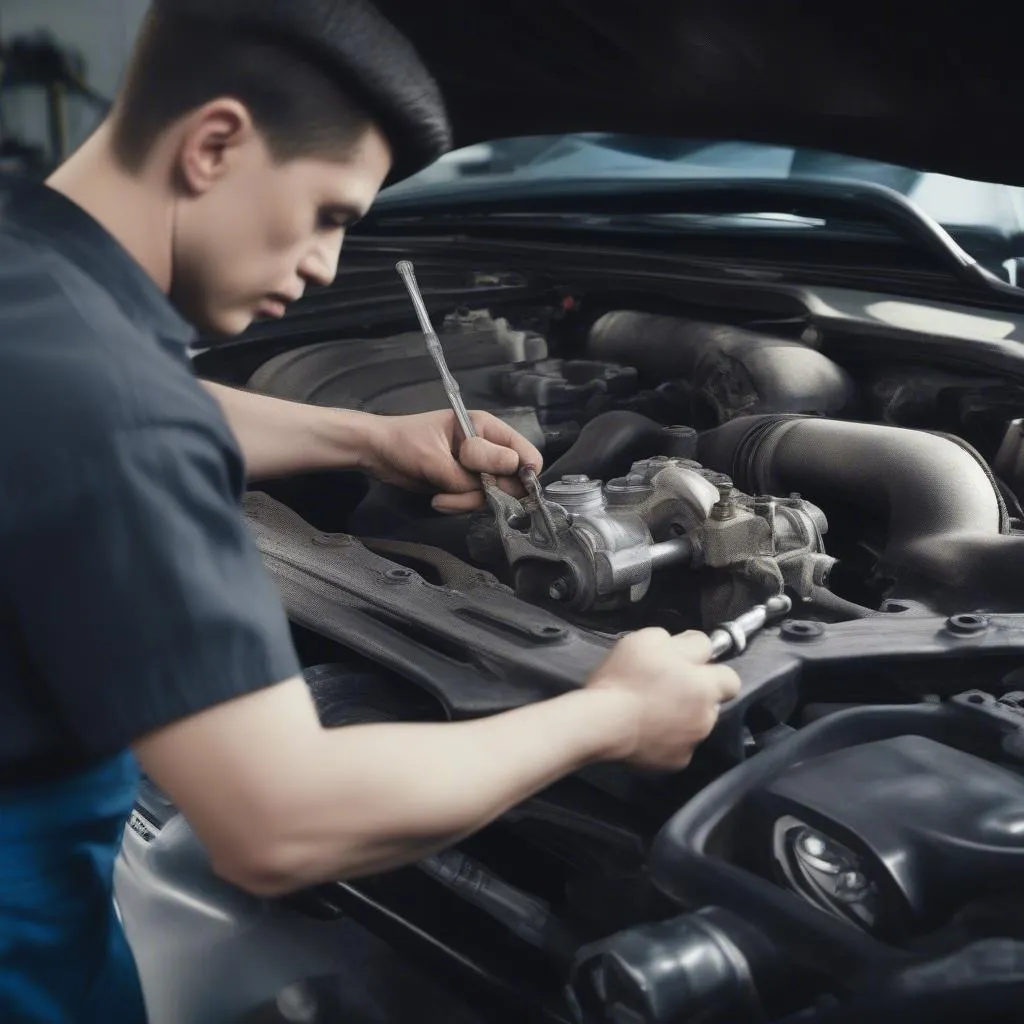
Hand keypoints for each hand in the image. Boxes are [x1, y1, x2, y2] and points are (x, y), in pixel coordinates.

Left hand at [363, 410, 543, 513]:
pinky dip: (457, 505)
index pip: (524, 453)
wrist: (376, 454)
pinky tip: (438, 499)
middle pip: (511, 480)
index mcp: (485, 428)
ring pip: (492, 496)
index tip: (503, 486)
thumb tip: (512, 476)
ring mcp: (476, 469)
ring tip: (441, 497)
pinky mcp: (464, 485)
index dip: (522, 472)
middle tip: (459, 490)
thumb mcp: (436, 457)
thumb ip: (472, 471)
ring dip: (467, 501)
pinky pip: (474, 502)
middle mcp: (487, 448)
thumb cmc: (404, 443)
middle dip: (488, 491)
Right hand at [585, 629, 740, 771]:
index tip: (691, 667)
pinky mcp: (675, 762)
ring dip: (681, 716)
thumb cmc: (626, 678)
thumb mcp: (651, 639)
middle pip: (711, 702)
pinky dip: (666, 739)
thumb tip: (697, 646)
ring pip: (695, 724)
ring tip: (650, 710)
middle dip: (695, 694)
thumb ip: (684, 641)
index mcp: (706, 685)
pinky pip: (677, 746)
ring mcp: (693, 742)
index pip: (731, 677)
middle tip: (665, 687)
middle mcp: (707, 716)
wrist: (602, 722)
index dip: (712, 671)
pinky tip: (645, 729)